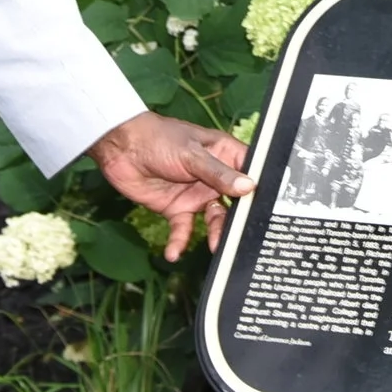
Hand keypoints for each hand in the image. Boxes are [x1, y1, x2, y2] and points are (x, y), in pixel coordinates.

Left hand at [89, 112, 254, 258]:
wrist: (121, 148)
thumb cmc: (160, 138)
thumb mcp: (192, 154)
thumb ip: (219, 173)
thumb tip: (249, 187)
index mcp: (225, 155)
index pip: (251, 173)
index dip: (261, 190)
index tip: (271, 209)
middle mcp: (215, 178)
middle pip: (236, 202)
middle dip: (240, 219)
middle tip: (244, 236)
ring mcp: (196, 195)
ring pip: (214, 219)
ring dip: (216, 234)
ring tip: (215, 247)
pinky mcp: (176, 209)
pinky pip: (183, 229)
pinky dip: (180, 242)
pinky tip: (174, 252)